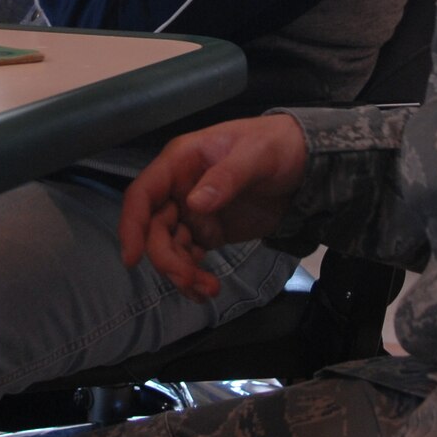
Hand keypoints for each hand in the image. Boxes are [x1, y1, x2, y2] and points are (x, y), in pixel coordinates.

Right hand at [119, 115, 308, 299]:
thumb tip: (194, 203)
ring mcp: (192, 212)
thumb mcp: (256, 154)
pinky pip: (189, 256)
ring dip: (181, 273)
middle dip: (166, 259)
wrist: (304, 162)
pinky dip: (193, 276)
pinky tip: (207, 290)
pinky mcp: (207, 231)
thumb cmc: (276, 146)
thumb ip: (227, 177)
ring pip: (169, 248)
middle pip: (154, 229)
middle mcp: (179, 188)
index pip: (143, 193)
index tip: (133, 258)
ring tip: (209, 290)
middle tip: (190, 280)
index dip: (132, 224)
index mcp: (181, 161)